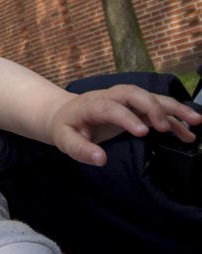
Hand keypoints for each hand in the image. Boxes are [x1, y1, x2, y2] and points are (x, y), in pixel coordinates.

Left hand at [48, 85, 201, 165]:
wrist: (66, 114)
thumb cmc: (67, 127)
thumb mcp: (65, 140)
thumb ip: (81, 150)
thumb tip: (100, 159)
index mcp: (92, 104)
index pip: (111, 107)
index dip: (127, 117)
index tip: (143, 132)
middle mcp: (111, 97)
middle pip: (134, 94)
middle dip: (153, 107)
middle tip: (165, 127)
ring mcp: (124, 101)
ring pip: (150, 97)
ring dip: (173, 108)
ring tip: (195, 121)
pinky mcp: (134, 108)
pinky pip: (156, 109)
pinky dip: (173, 118)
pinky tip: (188, 131)